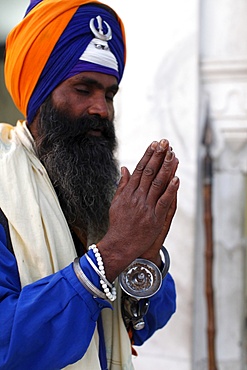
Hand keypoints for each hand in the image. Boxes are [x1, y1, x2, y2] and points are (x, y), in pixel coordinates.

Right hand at [98, 139, 178, 280]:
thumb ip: (122, 184)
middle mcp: (137, 197)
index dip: (148, 155)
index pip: (139, 169)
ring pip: (157, 184)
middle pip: (149, 173)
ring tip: (173, 155)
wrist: (119, 244)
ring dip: (166, 168)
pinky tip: (177, 179)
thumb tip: (125, 168)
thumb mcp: (116, 202)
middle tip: (165, 143)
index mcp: (128, 192)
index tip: (154, 144)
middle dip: (158, 156)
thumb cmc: (118, 223)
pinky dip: (171, 190)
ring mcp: (146, 207)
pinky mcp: (154, 218)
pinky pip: (164, 202)